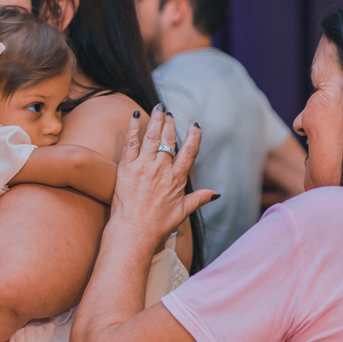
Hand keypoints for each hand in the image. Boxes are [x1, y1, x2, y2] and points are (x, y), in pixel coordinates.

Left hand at [110, 105, 217, 247]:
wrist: (134, 233)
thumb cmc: (157, 226)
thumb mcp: (182, 212)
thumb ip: (199, 199)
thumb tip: (215, 194)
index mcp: (177, 179)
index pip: (189, 152)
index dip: (193, 137)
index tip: (195, 125)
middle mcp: (162, 170)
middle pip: (169, 139)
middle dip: (170, 123)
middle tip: (169, 112)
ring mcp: (144, 167)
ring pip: (152, 137)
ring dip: (156, 120)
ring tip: (158, 108)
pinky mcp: (127, 168)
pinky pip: (130, 142)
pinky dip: (133, 127)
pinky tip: (135, 115)